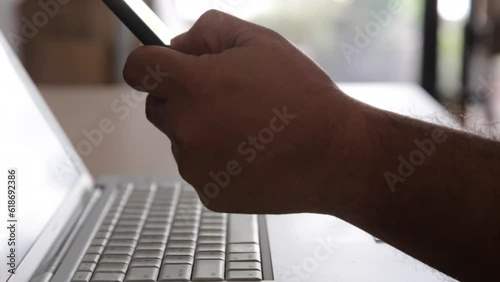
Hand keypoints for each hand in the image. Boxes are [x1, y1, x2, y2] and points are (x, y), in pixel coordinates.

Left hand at [123, 10, 364, 213]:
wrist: (336, 154)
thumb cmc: (303, 97)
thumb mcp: (260, 41)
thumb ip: (208, 30)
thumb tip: (177, 45)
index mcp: (193, 86)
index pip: (138, 68)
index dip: (147, 63)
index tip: (157, 67)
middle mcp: (186, 128)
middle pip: (158, 106)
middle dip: (180, 98)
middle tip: (223, 97)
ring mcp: (196, 166)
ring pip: (180, 139)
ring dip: (201, 130)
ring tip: (247, 129)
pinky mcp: (209, 193)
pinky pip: (199, 168)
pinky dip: (216, 159)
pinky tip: (250, 154)